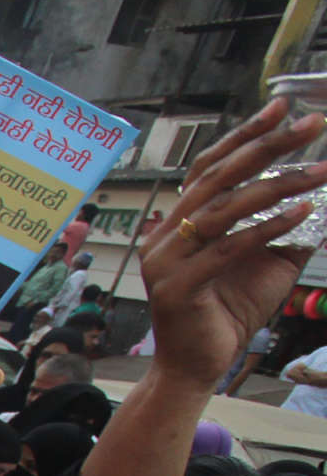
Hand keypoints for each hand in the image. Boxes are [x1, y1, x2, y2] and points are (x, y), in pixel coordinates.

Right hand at [146, 99, 326, 386]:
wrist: (196, 367)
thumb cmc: (228, 314)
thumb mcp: (267, 261)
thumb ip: (286, 229)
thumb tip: (326, 196)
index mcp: (179, 224)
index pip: (209, 167)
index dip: (245, 135)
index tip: (283, 108)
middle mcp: (164, 236)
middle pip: (217, 178)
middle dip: (268, 147)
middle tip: (313, 124)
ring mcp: (165, 262)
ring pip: (223, 209)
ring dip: (276, 185)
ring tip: (320, 171)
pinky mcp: (176, 288)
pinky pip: (228, 248)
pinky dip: (267, 228)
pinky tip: (301, 212)